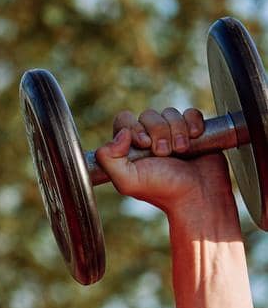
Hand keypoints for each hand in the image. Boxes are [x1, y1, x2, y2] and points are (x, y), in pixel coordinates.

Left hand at [94, 104, 233, 215]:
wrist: (198, 194)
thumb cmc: (164, 190)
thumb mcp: (128, 181)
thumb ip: (109, 159)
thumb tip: (121, 133)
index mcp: (129, 148)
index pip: (124, 120)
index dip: (134, 128)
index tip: (145, 145)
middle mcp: (149, 137)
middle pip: (149, 115)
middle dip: (159, 132)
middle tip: (166, 154)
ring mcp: (171, 133)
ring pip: (170, 113)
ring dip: (177, 131)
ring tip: (182, 151)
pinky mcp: (192, 130)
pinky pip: (191, 112)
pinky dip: (194, 124)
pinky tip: (194, 138)